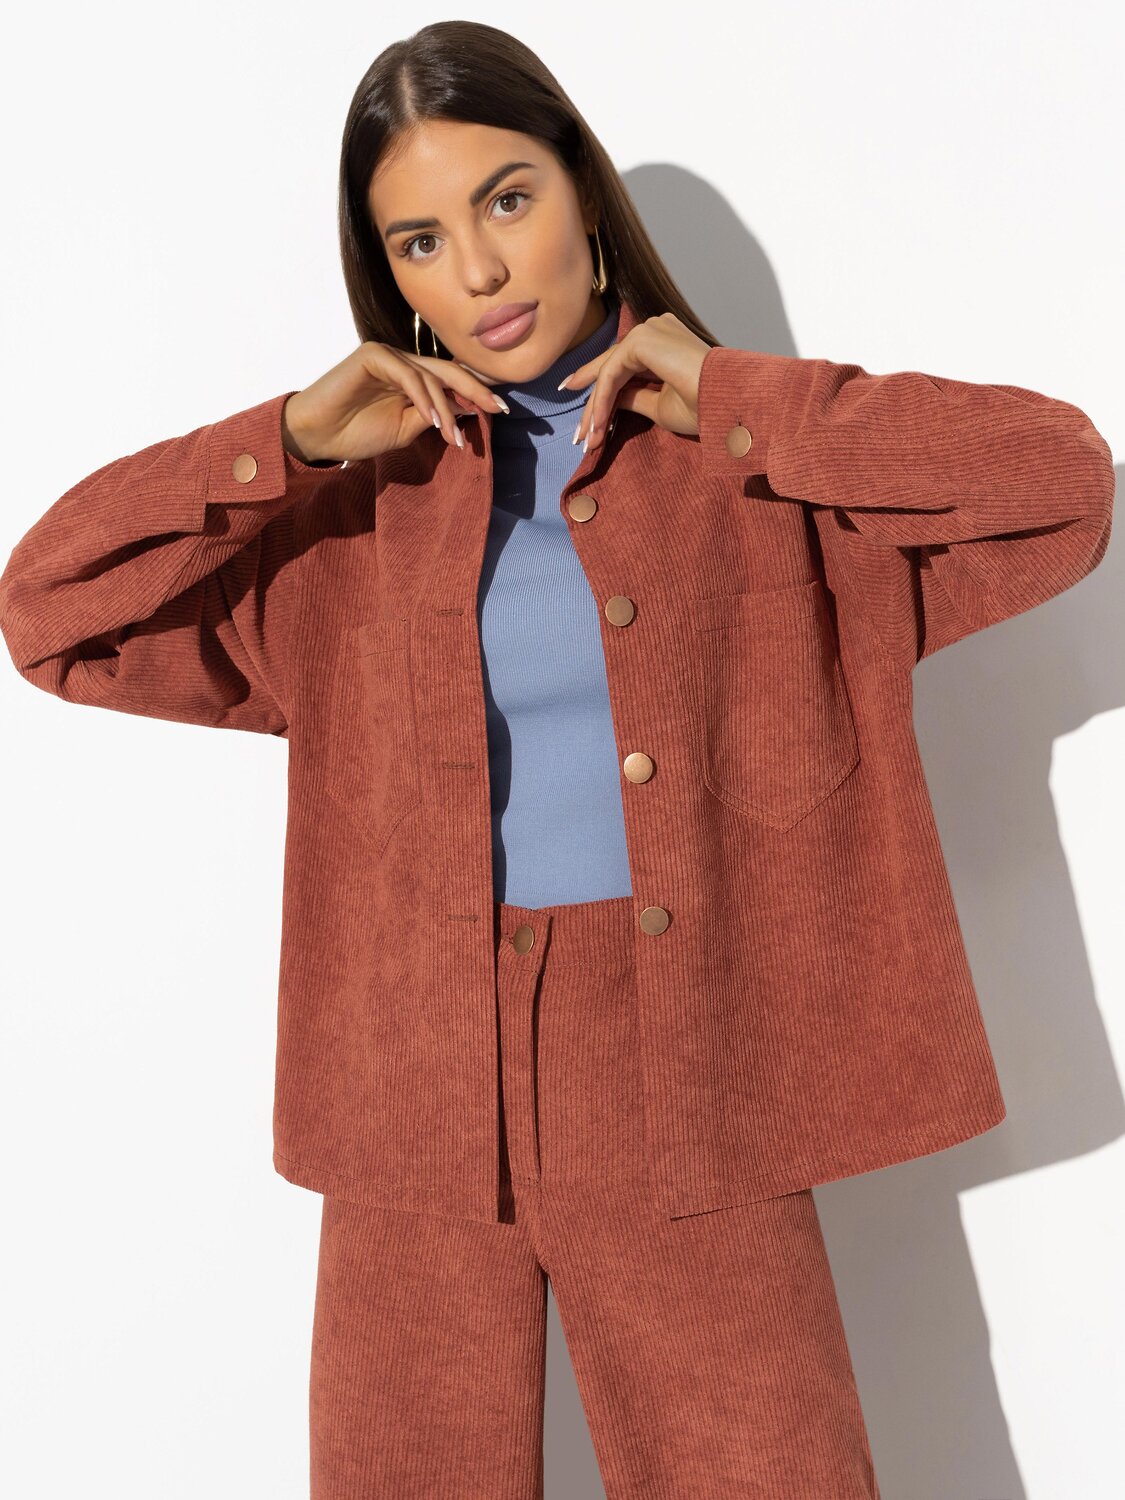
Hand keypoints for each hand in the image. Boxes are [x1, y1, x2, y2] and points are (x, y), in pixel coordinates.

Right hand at [282, 343, 507, 463]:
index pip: (451, 381)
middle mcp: (403, 363)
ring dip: (447, 408)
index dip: (476, 393)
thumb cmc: (357, 434)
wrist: (317, 436)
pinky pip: (408, 375)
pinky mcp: (373, 355)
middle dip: (476, 391)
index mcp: (413, 379)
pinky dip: (424, 397)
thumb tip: (470, 408)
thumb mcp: (406, 429)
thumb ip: (434, 416)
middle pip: (449, 371)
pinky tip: (433, 419)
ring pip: (431, 376)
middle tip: (499, 410)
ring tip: (455, 437)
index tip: (501, 411)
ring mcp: (388, 355)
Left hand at [558, 312, 710, 452]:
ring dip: (596, 408)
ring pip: (609, 371)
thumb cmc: (704, 408)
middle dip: (593, 403)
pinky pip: (612, 373)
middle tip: (578, 434)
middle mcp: (656, 329)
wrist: (727, 403)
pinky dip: (602, 400)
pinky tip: (598, 425)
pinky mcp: (643, 338)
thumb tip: (609, 400)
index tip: (586, 419)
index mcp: (665, 341)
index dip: (601, 390)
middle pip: (613, 367)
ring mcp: (650, 329)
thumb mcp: (660, 406)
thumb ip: (633, 397)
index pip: (625, 365)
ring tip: (587, 439)